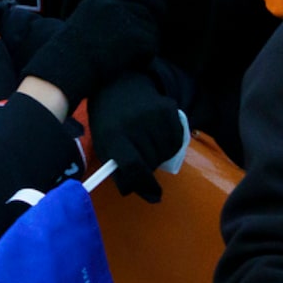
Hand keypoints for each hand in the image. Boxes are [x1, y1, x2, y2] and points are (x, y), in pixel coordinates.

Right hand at [27, 0, 167, 102]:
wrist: (65, 71)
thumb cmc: (68, 49)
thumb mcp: (79, 17)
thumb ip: (93, 0)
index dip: (149, 2)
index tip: (157, 13)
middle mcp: (114, 4)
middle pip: (147, 12)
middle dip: (148, 27)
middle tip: (143, 42)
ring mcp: (126, 20)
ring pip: (151, 30)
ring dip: (145, 45)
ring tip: (129, 57)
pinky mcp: (136, 38)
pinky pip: (151, 47)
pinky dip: (145, 58)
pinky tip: (131, 65)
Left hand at [86, 71, 189, 201]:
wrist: (119, 87)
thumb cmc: (108, 123)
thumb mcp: (105, 146)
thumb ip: (120, 170)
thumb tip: (145, 194)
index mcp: (113, 136)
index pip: (133, 166)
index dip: (143, 184)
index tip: (152, 195)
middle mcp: (135, 125)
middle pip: (151, 161)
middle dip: (147, 169)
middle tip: (141, 163)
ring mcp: (154, 116)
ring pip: (166, 153)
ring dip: (159, 158)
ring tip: (148, 149)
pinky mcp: (169, 110)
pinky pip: (177, 140)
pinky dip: (171, 147)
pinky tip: (159, 141)